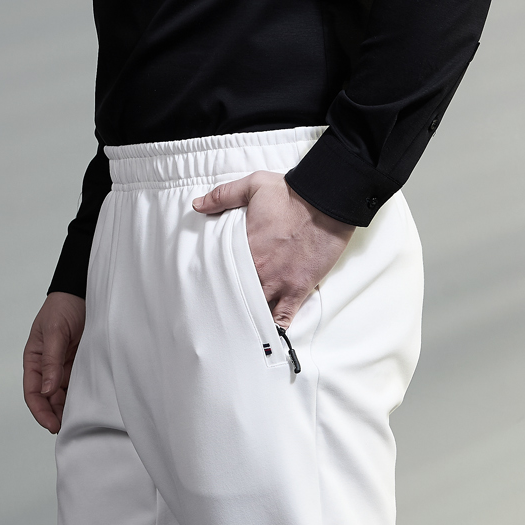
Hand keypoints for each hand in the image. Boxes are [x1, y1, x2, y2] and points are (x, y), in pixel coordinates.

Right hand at [23, 291, 86, 432]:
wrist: (85, 291)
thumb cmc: (63, 306)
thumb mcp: (54, 331)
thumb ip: (51, 361)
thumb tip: (46, 389)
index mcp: (34, 360)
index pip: (32, 392)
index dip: (40, 411)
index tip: (52, 425)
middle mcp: (48, 368)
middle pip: (49, 400)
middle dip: (56, 416)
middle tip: (69, 430)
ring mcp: (66, 369)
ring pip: (65, 397)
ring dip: (70, 410)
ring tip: (82, 423)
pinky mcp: (83, 367)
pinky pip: (81, 387)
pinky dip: (84, 399)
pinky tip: (92, 407)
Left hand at [193, 171, 354, 327]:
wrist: (326, 200)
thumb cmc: (291, 193)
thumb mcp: (252, 186)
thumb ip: (223, 196)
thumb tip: (198, 204)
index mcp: (244, 248)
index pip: (222, 272)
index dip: (215, 282)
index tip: (209, 289)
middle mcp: (258, 271)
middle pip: (237, 295)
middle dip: (230, 303)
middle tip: (220, 314)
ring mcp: (278, 283)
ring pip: (256, 310)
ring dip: (249, 318)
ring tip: (239, 330)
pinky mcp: (298, 290)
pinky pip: (284, 317)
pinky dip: (276, 329)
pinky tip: (267, 339)